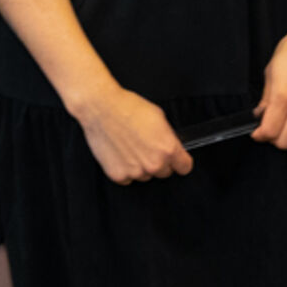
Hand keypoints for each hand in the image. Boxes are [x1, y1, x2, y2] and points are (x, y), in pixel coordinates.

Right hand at [72, 86, 191, 183]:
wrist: (101, 107)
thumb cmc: (129, 107)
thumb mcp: (159, 117)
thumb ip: (168, 137)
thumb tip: (171, 146)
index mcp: (168, 149)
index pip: (184, 167)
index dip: (180, 161)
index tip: (176, 159)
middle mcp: (154, 164)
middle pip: (165, 172)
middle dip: (159, 162)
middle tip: (147, 147)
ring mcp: (136, 172)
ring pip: (146, 176)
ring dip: (141, 166)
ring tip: (130, 147)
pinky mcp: (118, 176)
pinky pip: (128, 178)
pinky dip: (125, 169)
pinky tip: (120, 153)